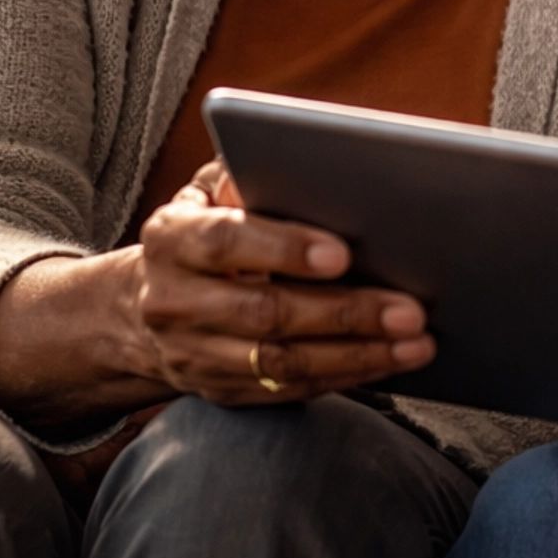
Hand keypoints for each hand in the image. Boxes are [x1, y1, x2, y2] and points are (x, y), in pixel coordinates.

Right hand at [129, 164, 434, 405]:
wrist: (142, 307)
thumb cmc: (203, 231)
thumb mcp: (208, 193)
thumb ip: (245, 176)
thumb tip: (299, 167)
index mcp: (171, 238)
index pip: (227, 241)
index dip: (285, 248)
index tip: (343, 254)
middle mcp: (173, 301)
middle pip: (264, 313)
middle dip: (345, 312)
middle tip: (409, 310)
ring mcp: (193, 354)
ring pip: (280, 362)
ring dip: (356, 354)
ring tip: (414, 343)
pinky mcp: (218, 390)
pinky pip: (287, 390)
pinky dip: (344, 376)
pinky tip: (387, 361)